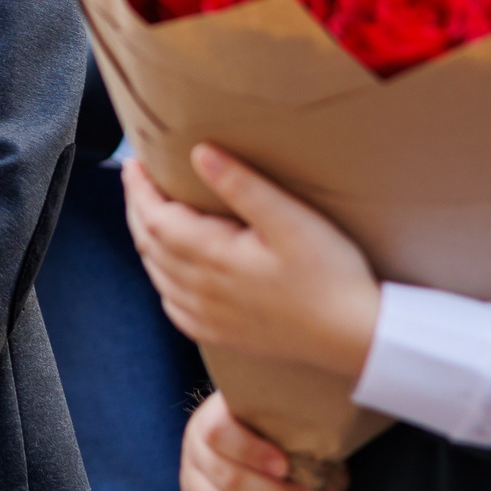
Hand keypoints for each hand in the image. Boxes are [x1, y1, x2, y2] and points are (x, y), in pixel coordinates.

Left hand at [123, 146, 380, 377]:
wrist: (355, 337)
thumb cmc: (330, 274)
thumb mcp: (291, 220)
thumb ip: (243, 186)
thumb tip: (200, 153)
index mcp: (214, 258)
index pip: (154, 217)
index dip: (139, 189)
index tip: (134, 163)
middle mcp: (201, 290)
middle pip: (149, 244)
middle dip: (137, 209)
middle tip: (136, 181)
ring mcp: (208, 317)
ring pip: (157, 274)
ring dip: (146, 241)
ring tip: (148, 214)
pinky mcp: (221, 335)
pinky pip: (173, 305)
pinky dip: (162, 279)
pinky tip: (170, 270)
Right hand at [180, 393, 343, 490]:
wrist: (250, 439)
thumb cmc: (280, 436)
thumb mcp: (304, 440)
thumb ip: (323, 469)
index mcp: (214, 416)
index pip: (219, 433)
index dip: (251, 452)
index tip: (285, 467)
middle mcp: (195, 447)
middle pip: (226, 477)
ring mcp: (190, 481)